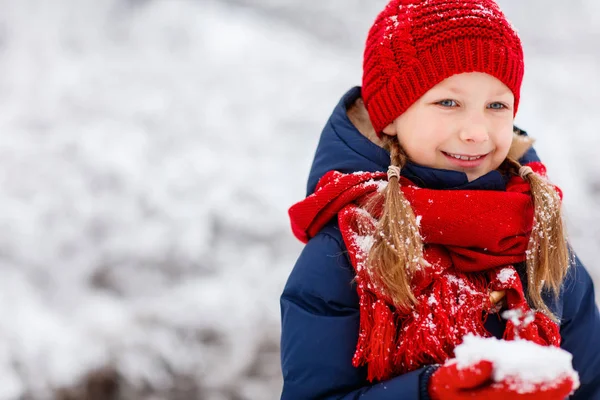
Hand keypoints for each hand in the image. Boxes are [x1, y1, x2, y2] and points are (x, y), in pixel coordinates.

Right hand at [429, 358, 576, 399]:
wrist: (439, 397)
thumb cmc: (444, 386)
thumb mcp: (447, 377)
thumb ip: (465, 371)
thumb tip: (488, 361)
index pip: (515, 393)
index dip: (539, 385)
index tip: (559, 375)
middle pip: (527, 397)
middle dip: (549, 387)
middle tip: (568, 375)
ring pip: (526, 398)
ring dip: (546, 388)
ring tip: (562, 376)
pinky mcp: (500, 399)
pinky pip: (520, 395)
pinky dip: (534, 387)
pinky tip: (544, 377)